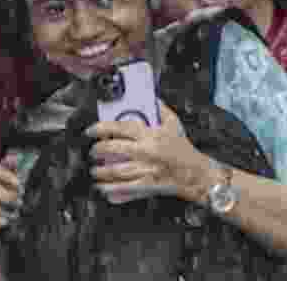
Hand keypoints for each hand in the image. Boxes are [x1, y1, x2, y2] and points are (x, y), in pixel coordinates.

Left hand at [86, 102, 208, 204]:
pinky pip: (123, 188)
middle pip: (111, 149)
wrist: (195, 173)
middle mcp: (144, 151)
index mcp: (149, 135)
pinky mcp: (146, 185)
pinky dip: (110, 189)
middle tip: (92, 151)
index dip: (100, 128)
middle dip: (96, 150)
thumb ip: (160, 109)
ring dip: (100, 171)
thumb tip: (151, 98)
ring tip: (95, 170)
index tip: (91, 131)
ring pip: (114, 170)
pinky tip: (103, 187)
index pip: (118, 128)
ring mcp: (144, 170)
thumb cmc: (183, 150)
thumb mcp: (173, 124)